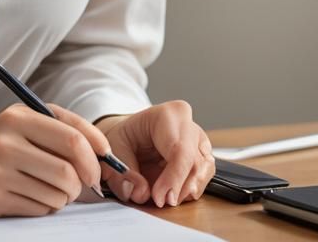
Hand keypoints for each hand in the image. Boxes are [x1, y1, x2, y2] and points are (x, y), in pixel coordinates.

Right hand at [0, 103, 114, 216]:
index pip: (72, 135)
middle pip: (68, 168)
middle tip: (81, 184)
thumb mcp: (18, 124)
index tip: (104, 164)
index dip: (96, 153)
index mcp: (17, 116)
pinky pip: (40, 208)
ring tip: (48, 188)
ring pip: (57, 193)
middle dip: (83, 181)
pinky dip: (45, 207)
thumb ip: (57, 129)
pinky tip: (30, 197)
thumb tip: (102, 152)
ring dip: (63, 196)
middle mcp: (6, 140)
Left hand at [97, 101, 214, 206]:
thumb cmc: (124, 139)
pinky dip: (189, 190)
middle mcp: (187, 124)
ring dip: (186, 191)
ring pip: (204, 171)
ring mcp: (198, 139)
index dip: (173, 178)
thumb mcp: (113, 151)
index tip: (160, 198)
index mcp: (166, 115)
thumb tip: (141, 193)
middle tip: (163, 202)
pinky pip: (204, 177)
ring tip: (166, 196)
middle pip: (195, 162)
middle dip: (180, 188)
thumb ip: (123, 175)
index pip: (179, 149)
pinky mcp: (203, 154)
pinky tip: (173, 190)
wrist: (131, 136)